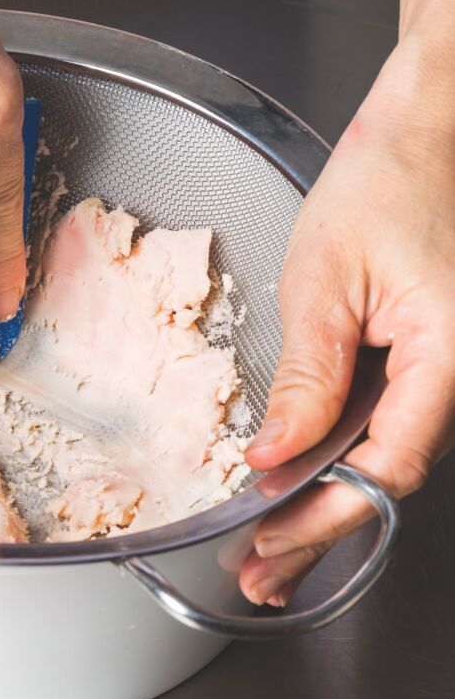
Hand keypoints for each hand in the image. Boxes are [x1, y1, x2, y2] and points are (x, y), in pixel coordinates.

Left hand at [238, 21, 454, 608]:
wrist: (428, 123)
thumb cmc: (387, 177)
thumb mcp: (326, 279)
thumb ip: (308, 378)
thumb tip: (277, 458)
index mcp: (449, 359)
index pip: (385, 469)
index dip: (322, 515)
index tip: (266, 543)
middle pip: (389, 476)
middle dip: (322, 530)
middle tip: (262, 575)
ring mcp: (447, 364)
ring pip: (387, 453)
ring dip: (328, 497)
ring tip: (269, 542)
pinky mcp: (429, 350)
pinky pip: (388, 415)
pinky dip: (340, 451)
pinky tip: (299, 474)